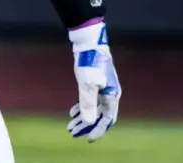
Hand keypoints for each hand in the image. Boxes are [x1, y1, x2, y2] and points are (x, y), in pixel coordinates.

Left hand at [67, 21, 120, 141]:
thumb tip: (87, 122)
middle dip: (86, 126)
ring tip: (70, 126)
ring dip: (82, 118)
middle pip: (99, 115)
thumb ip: (88, 103)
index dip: (98, 130)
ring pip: (93, 108)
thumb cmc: (90, 62)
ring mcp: (103, 88)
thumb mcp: (87, 84)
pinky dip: (82, 107)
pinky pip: (90, 100)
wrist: (89, 43)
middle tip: (72, 133)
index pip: (107, 119)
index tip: (88, 139)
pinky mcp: (95, 82)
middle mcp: (110, 94)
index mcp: (112, 96)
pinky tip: (72, 112)